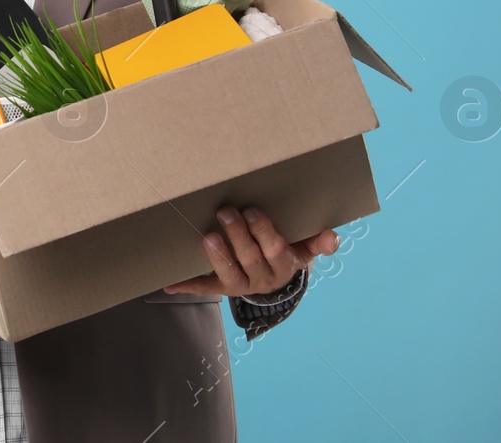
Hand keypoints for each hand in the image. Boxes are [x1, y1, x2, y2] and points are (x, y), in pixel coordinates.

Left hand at [162, 206, 340, 297]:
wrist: (275, 281)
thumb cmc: (287, 252)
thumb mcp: (304, 247)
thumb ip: (317, 241)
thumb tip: (332, 236)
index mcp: (283, 265)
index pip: (274, 248)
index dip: (263, 231)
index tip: (252, 211)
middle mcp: (262, 278)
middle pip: (250, 258)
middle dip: (238, 235)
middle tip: (225, 211)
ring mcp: (241, 284)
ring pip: (229, 273)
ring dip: (218, 255)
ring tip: (208, 236)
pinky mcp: (222, 288)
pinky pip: (205, 288)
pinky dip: (187, 286)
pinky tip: (169, 284)